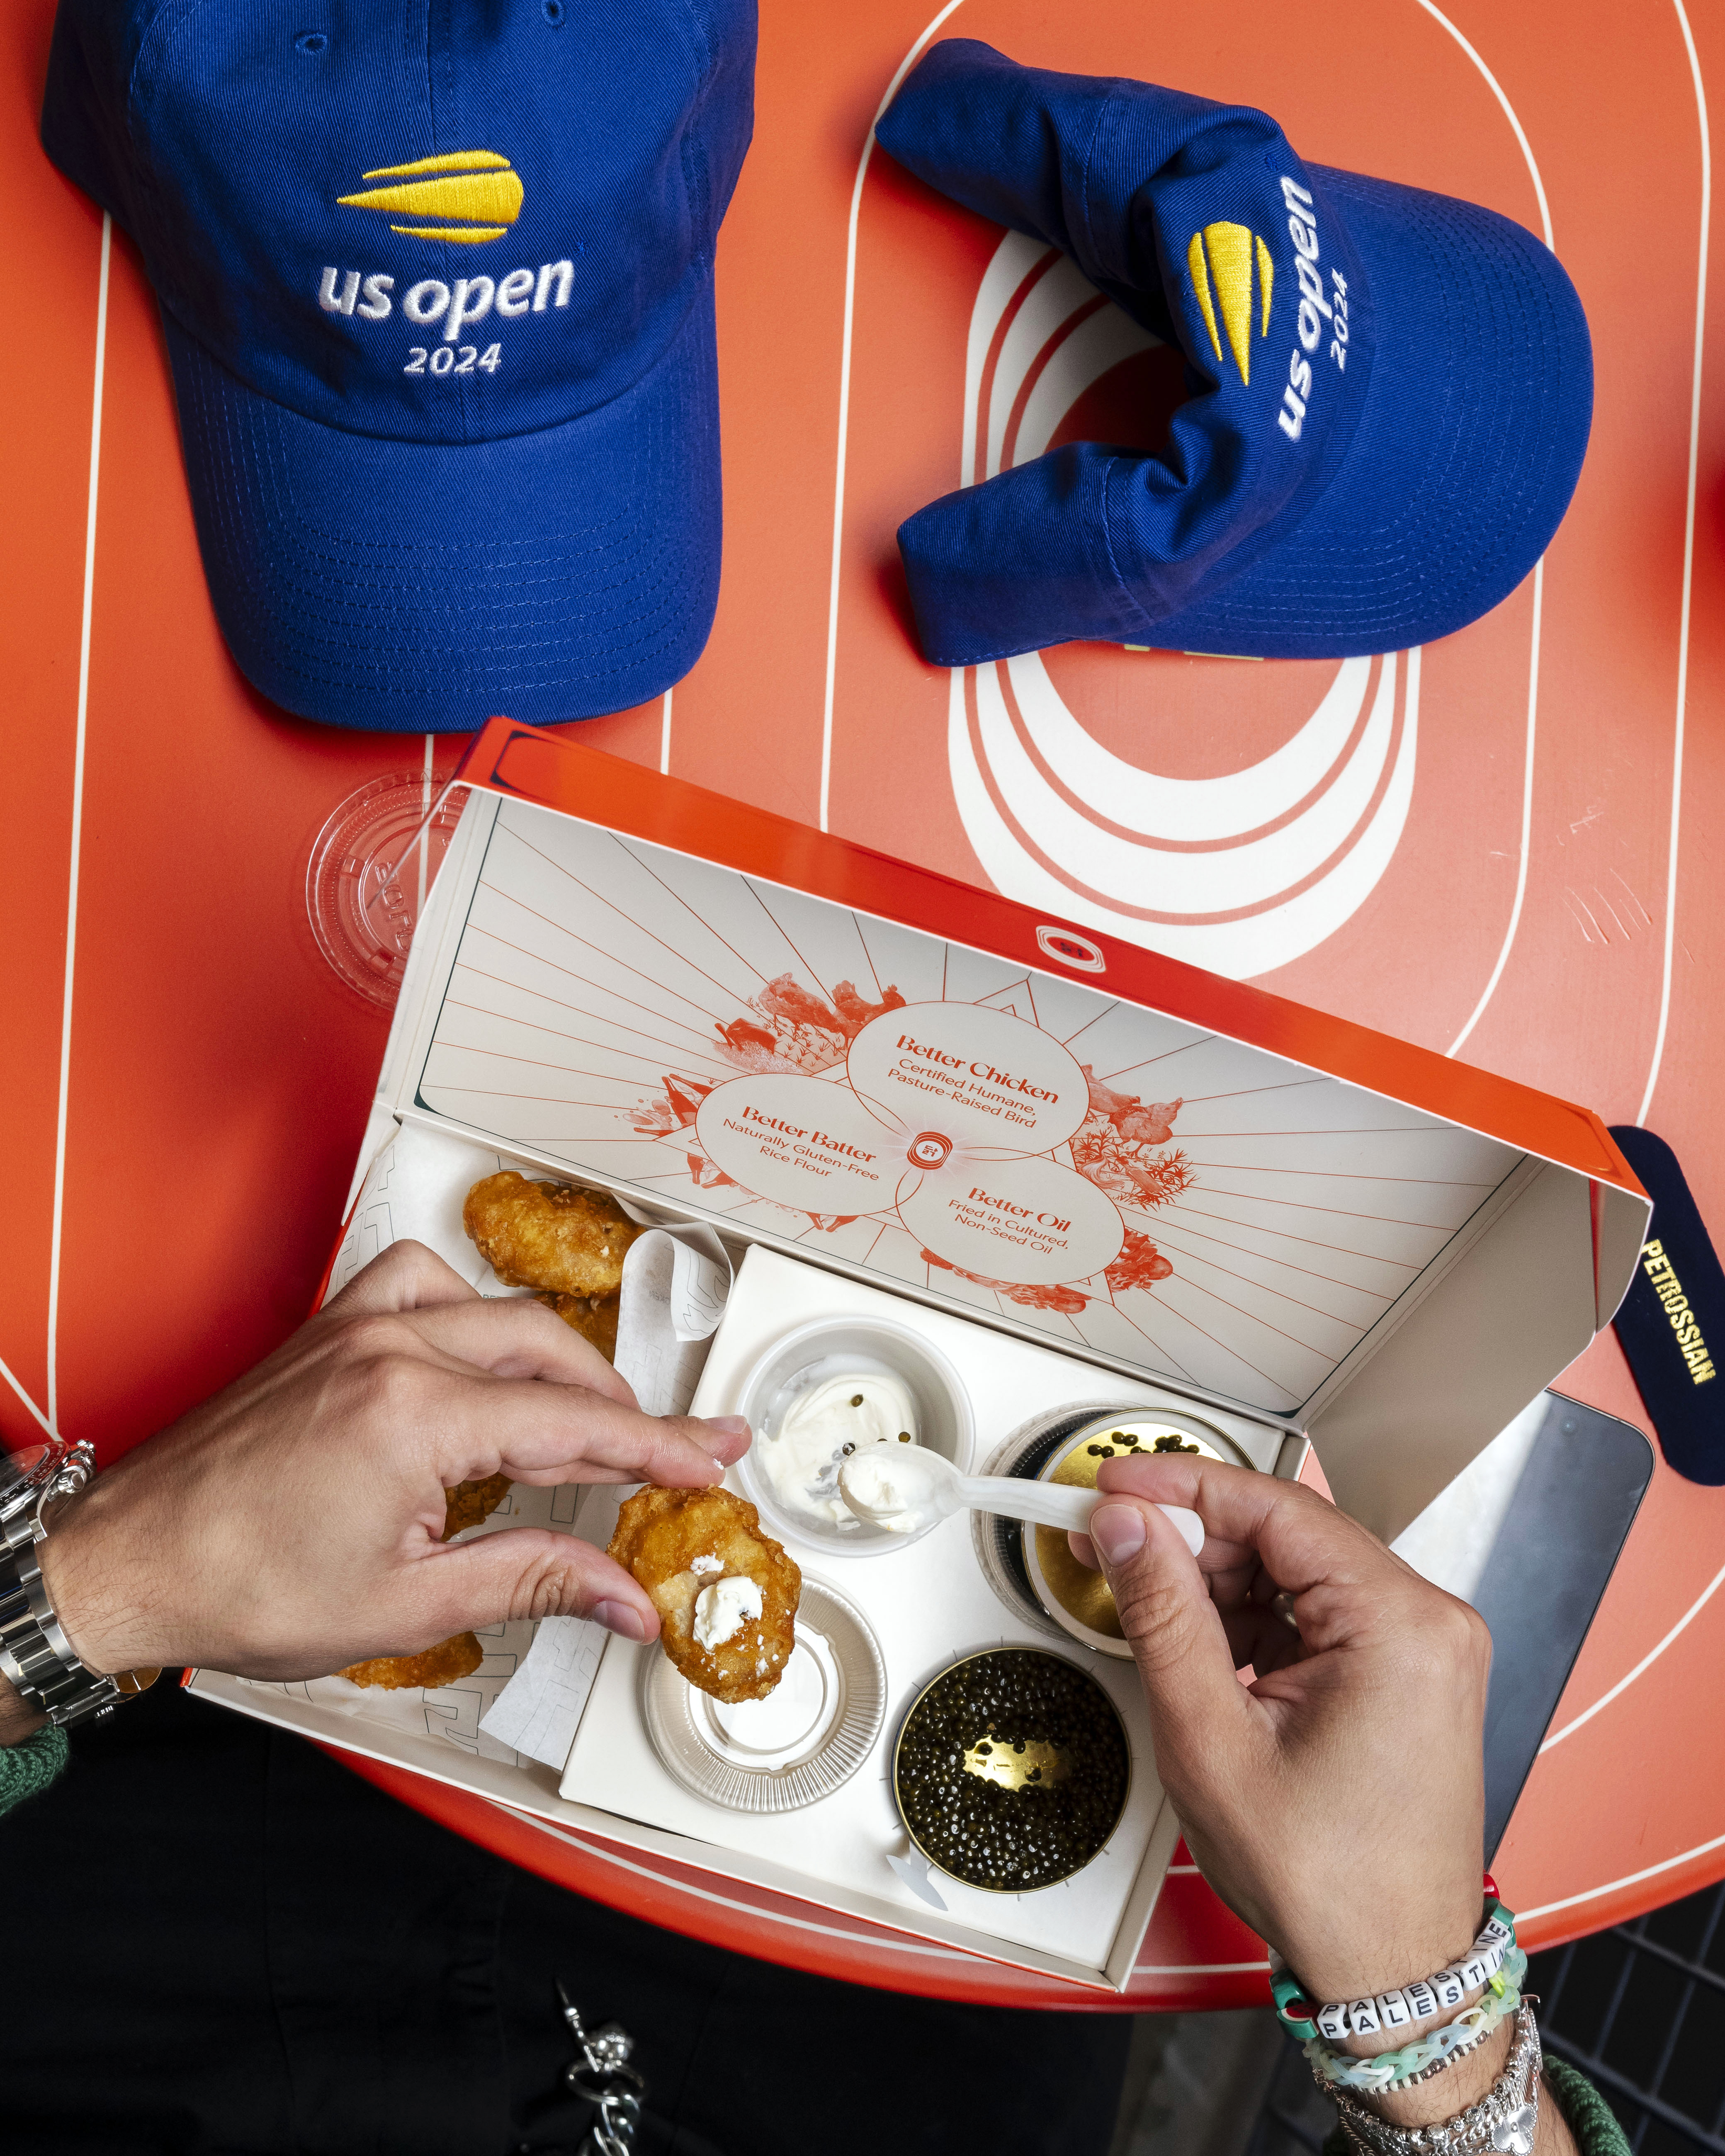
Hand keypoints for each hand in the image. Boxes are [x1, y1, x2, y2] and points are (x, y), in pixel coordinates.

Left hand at [31, 1241, 749, 1685]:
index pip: (575, 1424)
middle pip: (547, 1356)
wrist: (128, 1563)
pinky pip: (417, 1281)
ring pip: (492, 1308)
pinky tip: (479, 1351)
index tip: (710, 1457)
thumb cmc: (236, 1585)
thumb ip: (533, 1581)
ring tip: (583, 1417)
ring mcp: (353, 1332)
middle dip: (620, 1407)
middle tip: (668, 1453)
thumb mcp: (406, 1605)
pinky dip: (467, 1308)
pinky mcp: (325, 1333)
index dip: (658, 1447)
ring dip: (551, 1358)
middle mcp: (387, 1353)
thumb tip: (622, 1593)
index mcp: (413, 1418)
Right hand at [1070, 1457, 1571, 2139]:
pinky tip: (1208, 1656)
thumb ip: (1164, 1615)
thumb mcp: (1213, 1741)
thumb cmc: (1327, 1881)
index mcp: (1400, 1626)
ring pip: (1299, 1572)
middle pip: (1290, 1535)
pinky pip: (1320, 1614)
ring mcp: (1425, 1648)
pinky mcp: (1409, 1673)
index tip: (1116, 1483)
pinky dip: (1257, 1623)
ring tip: (1155, 1621)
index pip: (1278, 1507)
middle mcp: (1429, 1621)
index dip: (1184, 1486)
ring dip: (1222, 1586)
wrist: (1394, 1971)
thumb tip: (1126, 1527)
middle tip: (1113, 1552)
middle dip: (1195, 1541)